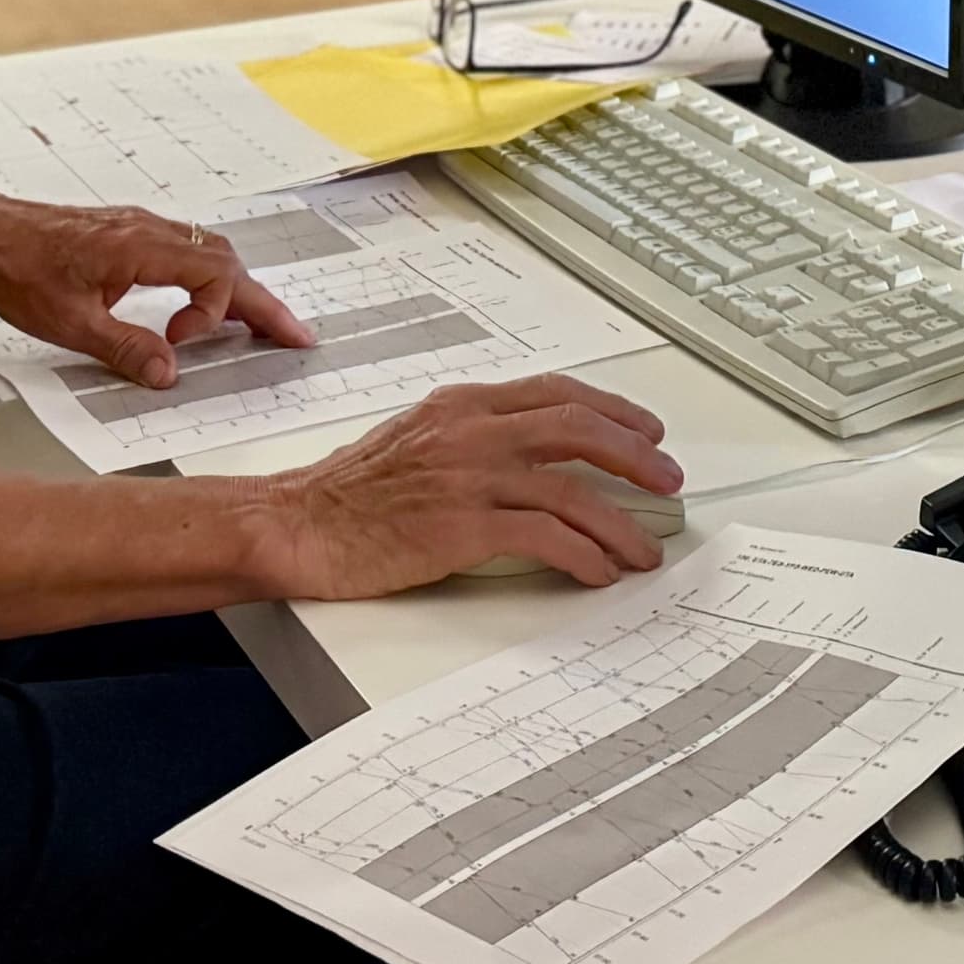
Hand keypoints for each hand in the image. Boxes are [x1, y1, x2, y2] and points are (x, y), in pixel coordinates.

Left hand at [0, 186, 309, 388]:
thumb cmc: (14, 268)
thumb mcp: (66, 322)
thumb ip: (123, 348)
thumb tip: (167, 372)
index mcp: (138, 246)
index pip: (213, 272)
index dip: (212, 314)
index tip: (183, 342)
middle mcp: (147, 230)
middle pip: (225, 261)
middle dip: (261, 302)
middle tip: (293, 336)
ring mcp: (139, 229)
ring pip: (208, 254)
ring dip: (236, 291)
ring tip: (258, 325)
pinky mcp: (128, 235)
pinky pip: (185, 253)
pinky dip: (208, 280)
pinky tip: (201, 304)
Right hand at [260, 376, 684, 592]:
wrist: (296, 523)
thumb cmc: (346, 490)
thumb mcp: (414, 436)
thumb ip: (470, 435)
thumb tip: (526, 453)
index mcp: (462, 404)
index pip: (556, 393)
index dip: (611, 410)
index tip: (644, 432)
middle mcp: (471, 431)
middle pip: (578, 428)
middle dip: (634, 455)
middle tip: (666, 480)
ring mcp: (468, 477)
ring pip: (572, 489)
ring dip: (620, 522)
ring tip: (643, 548)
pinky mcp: (462, 527)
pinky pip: (545, 537)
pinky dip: (583, 554)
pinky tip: (599, 570)